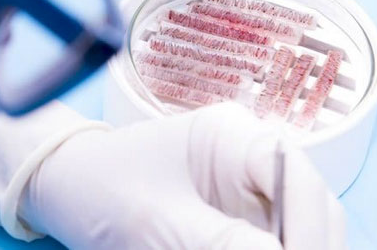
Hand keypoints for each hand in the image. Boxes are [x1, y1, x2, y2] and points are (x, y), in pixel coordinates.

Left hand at [19, 103, 346, 249]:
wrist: (65, 194)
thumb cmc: (99, 189)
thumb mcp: (157, 223)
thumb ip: (224, 245)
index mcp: (231, 136)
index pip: (297, 176)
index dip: (311, 227)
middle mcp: (247, 162)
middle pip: (308, 209)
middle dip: (307, 244)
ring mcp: (243, 194)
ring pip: (293, 233)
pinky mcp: (232, 221)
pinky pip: (265, 244)